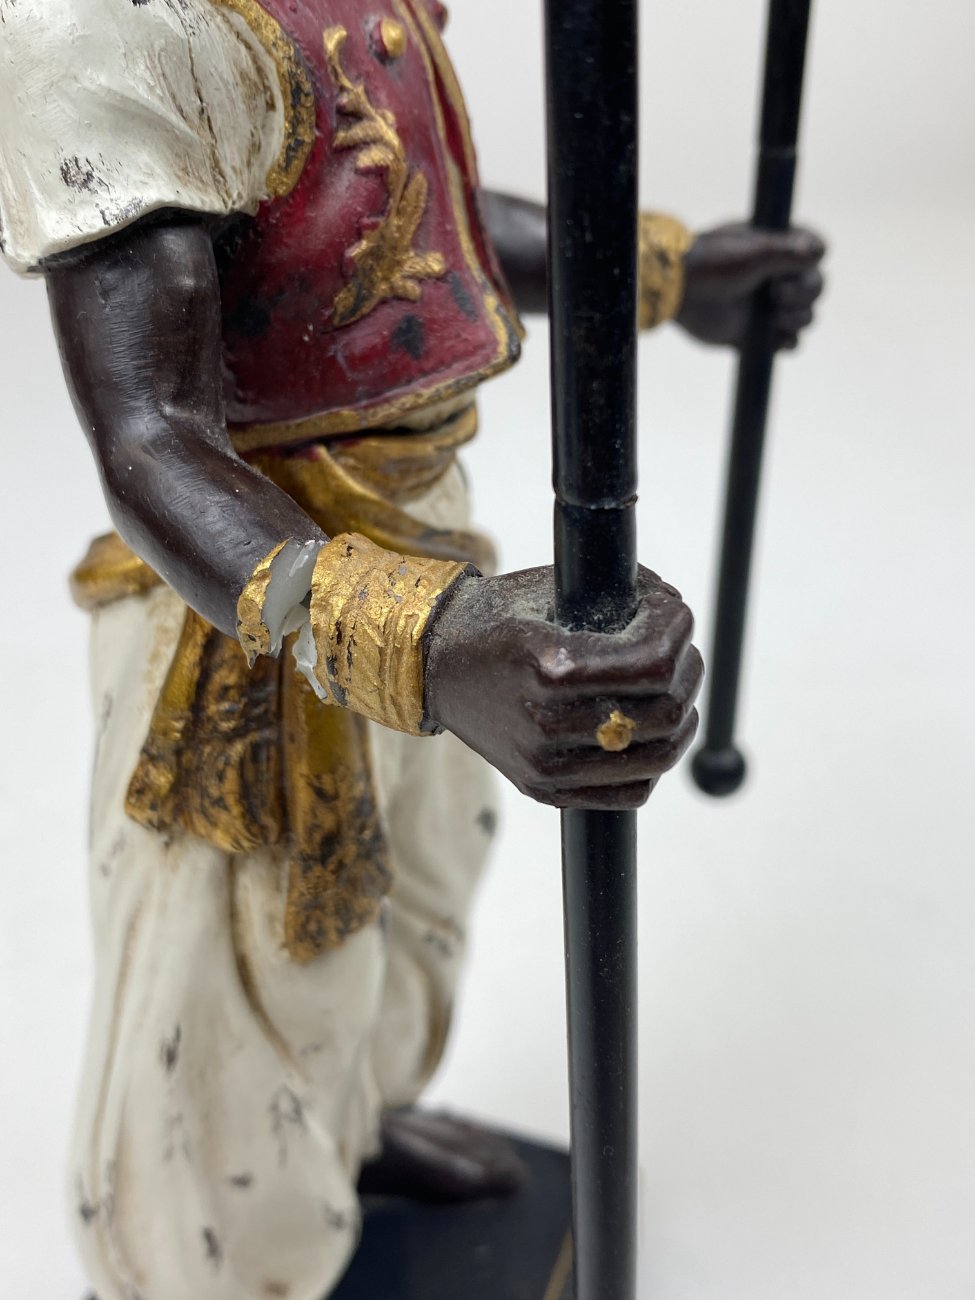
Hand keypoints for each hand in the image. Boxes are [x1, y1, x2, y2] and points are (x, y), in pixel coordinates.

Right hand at [423, 567, 702, 809]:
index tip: (677, 615)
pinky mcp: (545, 789)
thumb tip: (673, 605)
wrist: (435, 666)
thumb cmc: (497, 619)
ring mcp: (545, 765)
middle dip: (687, 670)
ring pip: (657, 756)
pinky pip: (630, 793)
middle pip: (663, 711)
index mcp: (550, 667)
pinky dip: (654, 761)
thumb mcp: (553, 589)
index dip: (677, 631)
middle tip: (680, 650)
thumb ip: (619, 591)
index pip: (652, 662)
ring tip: (674, 690)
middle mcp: (546, 723)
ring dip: (681, 717)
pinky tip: (651, 732)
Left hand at [676, 222, 825, 350]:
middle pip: (816, 286)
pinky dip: (788, 343)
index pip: (816, 251)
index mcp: (779, 249)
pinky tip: (776, 338)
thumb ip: (787, 252)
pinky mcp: (757, 333)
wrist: (681, 293)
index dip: (814, 261)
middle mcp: (777, 276)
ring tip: (778, 316)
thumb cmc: (713, 264)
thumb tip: (820, 252)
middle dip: (806, 293)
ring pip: (806, 316)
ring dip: (800, 318)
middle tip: (777, 295)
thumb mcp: (753, 253)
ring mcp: (768, 306)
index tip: (801, 264)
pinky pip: (787, 342)